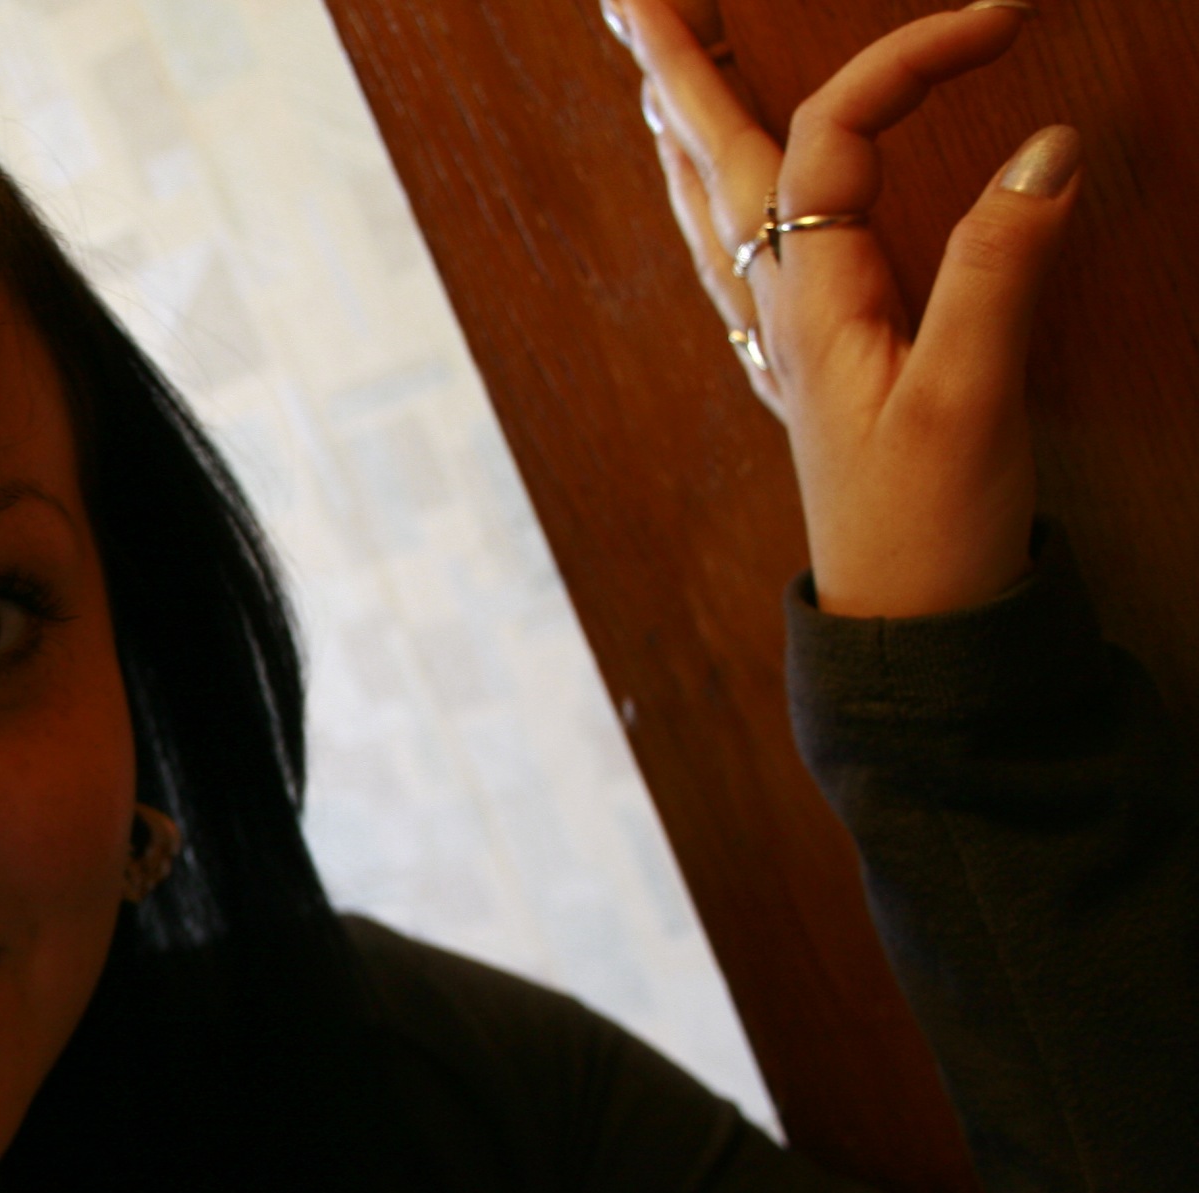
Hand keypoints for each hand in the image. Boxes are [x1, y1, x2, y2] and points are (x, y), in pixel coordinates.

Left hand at [611, 0, 1081, 617]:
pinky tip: (700, 194)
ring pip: (714, 207)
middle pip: (716, 158)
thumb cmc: (931, 525)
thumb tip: (1044, 146)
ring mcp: (784, 339)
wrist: (909, 628)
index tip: (1003, 10)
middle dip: (679, 68)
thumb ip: (1003, 267)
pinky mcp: (807, 369)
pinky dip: (710, 203)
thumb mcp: (973, 395)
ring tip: (651, 66)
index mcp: (811, 300)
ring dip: (684, 125)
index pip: (829, 136)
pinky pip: (734, 261)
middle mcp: (779, 308)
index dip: (907, 59)